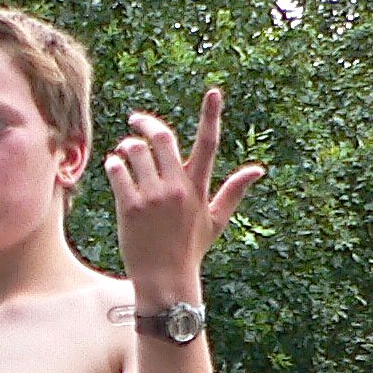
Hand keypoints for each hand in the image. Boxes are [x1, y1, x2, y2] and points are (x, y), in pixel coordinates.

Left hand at [104, 88, 264, 294]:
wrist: (165, 281)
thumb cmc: (190, 251)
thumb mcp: (215, 221)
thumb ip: (234, 191)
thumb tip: (259, 170)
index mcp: (197, 188)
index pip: (208, 144)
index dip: (211, 115)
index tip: (214, 91)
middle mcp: (176, 188)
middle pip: (162, 138)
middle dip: (146, 123)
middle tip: (135, 121)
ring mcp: (152, 197)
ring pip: (135, 151)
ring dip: (127, 145)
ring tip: (124, 151)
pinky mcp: (130, 208)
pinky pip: (118, 171)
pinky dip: (114, 164)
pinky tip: (114, 166)